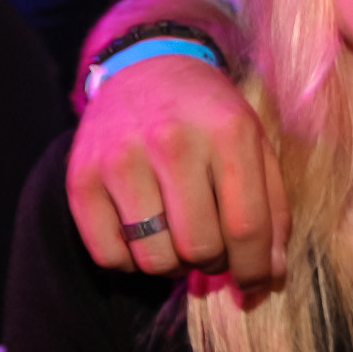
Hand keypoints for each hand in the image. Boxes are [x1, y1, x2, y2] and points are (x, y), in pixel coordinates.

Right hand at [67, 53, 287, 287]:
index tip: (255, 283)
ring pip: (154, 259)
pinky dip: (131, 260)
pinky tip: (144, 232)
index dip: (254, 270)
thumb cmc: (211, 117)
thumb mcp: (256, 147)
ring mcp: (120, 159)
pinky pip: (109, 256)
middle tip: (213, 247)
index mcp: (228, 132)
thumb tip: (268, 278)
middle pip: (200, 248)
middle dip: (214, 263)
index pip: (246, 228)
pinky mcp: (80, 177)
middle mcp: (171, 142)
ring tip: (179, 236)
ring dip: (174, 264)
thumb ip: (272, 211)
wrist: (147, 68)